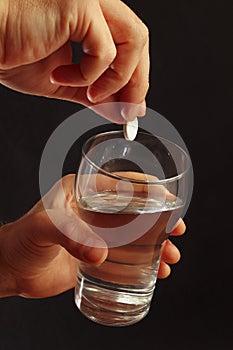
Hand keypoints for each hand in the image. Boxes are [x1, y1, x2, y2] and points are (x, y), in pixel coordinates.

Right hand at [0, 0, 148, 120]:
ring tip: (90, 96)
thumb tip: (117, 111)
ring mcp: (90, 1)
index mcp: (92, 17)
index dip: (136, 79)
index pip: (130, 45)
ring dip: (117, 80)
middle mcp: (96, 3)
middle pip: (138, 40)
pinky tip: (62, 77)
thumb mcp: (64, 80)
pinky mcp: (80, 6)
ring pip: (133, 41)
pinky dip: (88, 75)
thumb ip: (94, 93)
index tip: (131, 108)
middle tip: (125, 112)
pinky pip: (104, 51)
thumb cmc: (11, 49)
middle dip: (137, 83)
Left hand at [0, 175, 184, 298]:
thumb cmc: (21, 240)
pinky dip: (144, 262)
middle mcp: (94, 210)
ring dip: (156, 243)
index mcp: (83, 192)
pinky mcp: (97, 255)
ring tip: (170, 256)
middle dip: (160, 219)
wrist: (11, 268)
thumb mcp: (44, 227)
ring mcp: (97, 233)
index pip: (121, 184)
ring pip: (135, 233)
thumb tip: (100, 254)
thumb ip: (70, 236)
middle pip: (135, 209)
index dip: (148, 189)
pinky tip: (156, 270)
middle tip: (177, 230)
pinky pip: (127, 255)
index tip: (169, 199)